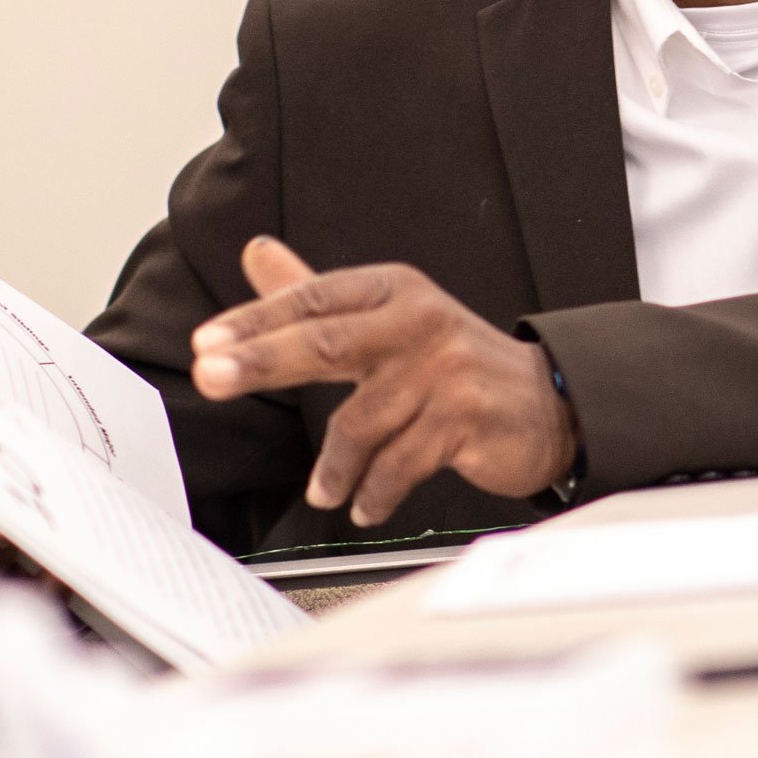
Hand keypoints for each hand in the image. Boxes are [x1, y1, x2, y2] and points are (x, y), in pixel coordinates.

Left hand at [188, 237, 577, 524]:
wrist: (549, 404)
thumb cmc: (454, 366)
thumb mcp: (388, 319)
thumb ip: (316, 294)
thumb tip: (255, 253)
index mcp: (395, 291)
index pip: (314, 298)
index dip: (256, 319)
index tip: (208, 342)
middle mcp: (419, 321)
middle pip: (325, 341)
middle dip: (261, 360)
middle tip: (212, 376)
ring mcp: (445, 371)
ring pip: (360, 422)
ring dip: (334, 467)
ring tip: (325, 491)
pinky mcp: (465, 419)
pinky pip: (398, 464)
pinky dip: (374, 492)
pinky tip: (363, 505)